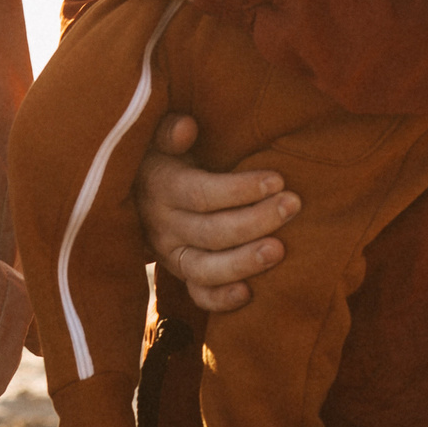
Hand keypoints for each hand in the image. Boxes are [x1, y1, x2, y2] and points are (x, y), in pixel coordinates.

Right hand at [133, 114, 295, 312]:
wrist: (134, 192)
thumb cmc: (163, 156)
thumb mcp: (156, 138)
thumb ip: (168, 130)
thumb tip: (186, 126)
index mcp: (160, 188)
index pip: (201, 193)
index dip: (240, 190)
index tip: (277, 180)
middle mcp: (163, 225)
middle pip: (211, 231)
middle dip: (256, 221)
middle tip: (293, 206)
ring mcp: (169, 255)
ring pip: (205, 268)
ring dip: (244, 263)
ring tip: (279, 251)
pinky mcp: (178, 275)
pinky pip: (198, 294)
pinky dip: (221, 299)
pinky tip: (250, 294)